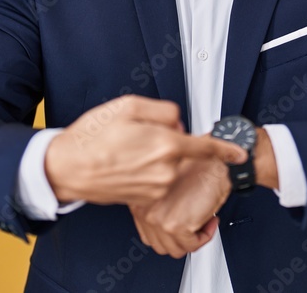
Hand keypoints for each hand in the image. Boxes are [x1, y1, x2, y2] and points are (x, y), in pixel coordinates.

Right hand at [45, 95, 245, 204]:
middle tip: (139, 137)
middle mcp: (165, 171)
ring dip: (157, 158)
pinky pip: (157, 181)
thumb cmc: (92, 138)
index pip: (206, 147)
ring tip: (127, 151)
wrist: (68, 169)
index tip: (239, 152)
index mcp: (165, 146)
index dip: (226, 149)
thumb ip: (163, 110)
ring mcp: (156, 189)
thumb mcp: (128, 107)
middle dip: (168, 142)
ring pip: (169, 167)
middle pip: (182, 153)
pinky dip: (148, 172)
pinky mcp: (146, 200)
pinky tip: (126, 165)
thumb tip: (177, 122)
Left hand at [129, 148, 231, 257]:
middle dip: (180, 238)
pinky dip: (204, 236)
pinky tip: (210, 221)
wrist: (208, 159)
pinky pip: (192, 245)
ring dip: (192, 239)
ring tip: (203, 222)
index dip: (168, 232)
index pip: (148, 234)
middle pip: (160, 244)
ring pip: (175, 249)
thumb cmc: (193, 165)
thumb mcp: (170, 184)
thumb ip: (163, 205)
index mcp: (141, 201)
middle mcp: (145, 212)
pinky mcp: (175, 225)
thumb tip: (174, 221)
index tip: (181, 224)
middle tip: (193, 226)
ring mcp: (158, 219)